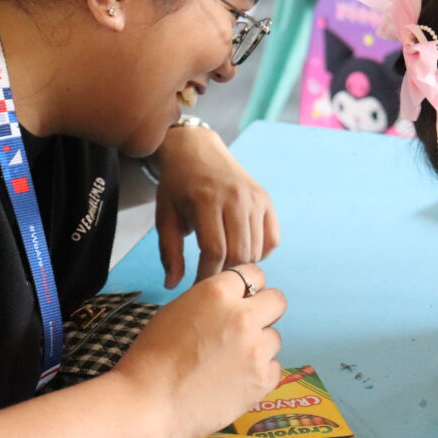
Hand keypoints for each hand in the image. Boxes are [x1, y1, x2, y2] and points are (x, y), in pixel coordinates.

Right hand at [113, 264, 285, 437]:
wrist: (149, 403)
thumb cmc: (152, 357)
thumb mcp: (177, 310)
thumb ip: (210, 301)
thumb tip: (232, 302)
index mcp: (217, 294)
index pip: (254, 274)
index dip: (248, 288)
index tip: (241, 300)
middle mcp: (243, 317)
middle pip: (277, 300)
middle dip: (263, 311)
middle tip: (244, 328)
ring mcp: (256, 350)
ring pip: (274, 337)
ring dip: (259, 345)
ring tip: (232, 361)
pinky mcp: (262, 380)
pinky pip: (274, 367)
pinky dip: (260, 372)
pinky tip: (236, 380)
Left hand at [153, 126, 279, 287]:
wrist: (197, 150)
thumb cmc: (177, 186)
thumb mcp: (165, 216)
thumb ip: (169, 252)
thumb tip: (172, 285)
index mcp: (205, 200)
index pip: (214, 250)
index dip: (207, 275)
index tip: (198, 287)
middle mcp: (235, 197)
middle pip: (239, 253)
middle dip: (226, 274)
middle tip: (213, 281)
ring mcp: (254, 197)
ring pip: (256, 249)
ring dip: (242, 266)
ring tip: (224, 268)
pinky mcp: (265, 199)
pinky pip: (272, 239)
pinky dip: (260, 253)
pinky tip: (242, 252)